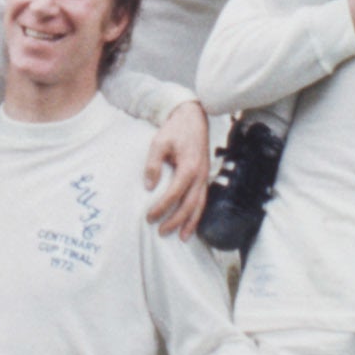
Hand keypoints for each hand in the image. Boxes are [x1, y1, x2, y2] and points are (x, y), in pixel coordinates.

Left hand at [143, 100, 211, 236]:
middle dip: (176, 221)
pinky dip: (197, 213)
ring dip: (190, 222)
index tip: (149, 216)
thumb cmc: (175, 129)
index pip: (174, 194)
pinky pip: (203, 199)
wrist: (193, 117)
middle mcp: (200, 175)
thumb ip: (153, 164)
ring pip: (200, 205)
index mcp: (189, 167)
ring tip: (181, 237)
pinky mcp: (205, 176)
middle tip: (161, 231)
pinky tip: (191, 222)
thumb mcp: (159, 142)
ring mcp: (205, 176)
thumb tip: (149, 187)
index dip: (162, 208)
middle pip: (190, 205)